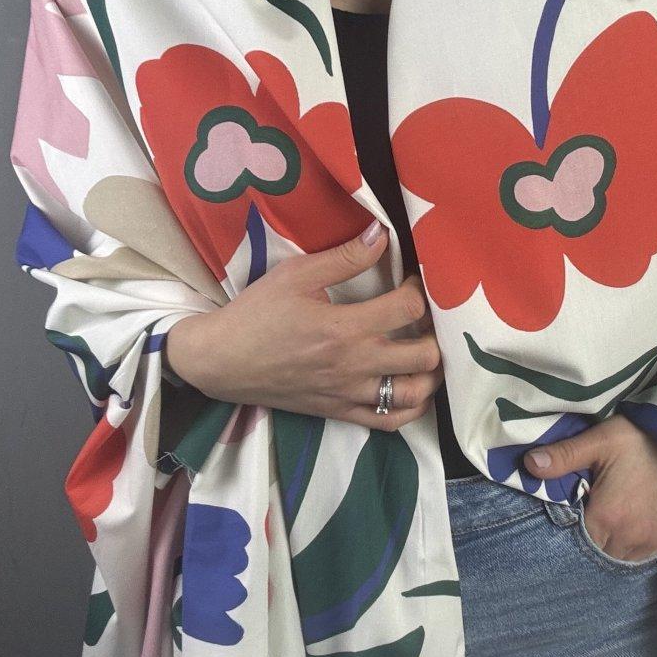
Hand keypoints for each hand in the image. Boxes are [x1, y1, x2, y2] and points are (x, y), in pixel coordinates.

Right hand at [164, 219, 443, 428]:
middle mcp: (354, 365)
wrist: (220, 362)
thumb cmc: (256, 314)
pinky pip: (391, 423)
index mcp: (343, 328)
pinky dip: (411, 407)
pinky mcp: (341, 413)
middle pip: (424, 356)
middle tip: (428, 320)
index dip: (421, 290)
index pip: (408, 309)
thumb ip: (344, 257)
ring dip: (431, 373)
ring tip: (427, 352)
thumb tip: (382, 234)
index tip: (414, 281)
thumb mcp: (296, 275)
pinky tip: (411, 386)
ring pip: (415, 394)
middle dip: (436, 333)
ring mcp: (350, 394)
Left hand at [522, 414, 656, 561]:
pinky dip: (634, 543)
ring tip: (610, 518)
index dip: (572, 523)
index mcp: (605, 517)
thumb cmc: (647, 438)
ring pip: (621, 555)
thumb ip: (564, 456)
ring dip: (612, 542)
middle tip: (592, 510)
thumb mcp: (602, 440)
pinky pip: (644, 552)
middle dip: (592, 533)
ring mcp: (652, 540)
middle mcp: (627, 538)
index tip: (576, 506)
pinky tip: (631, 522)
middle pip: (598, 549)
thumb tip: (528, 464)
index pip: (576, 537)